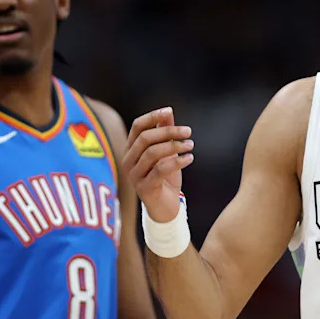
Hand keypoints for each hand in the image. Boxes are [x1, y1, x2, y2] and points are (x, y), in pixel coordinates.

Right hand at [124, 107, 193, 222]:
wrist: (166, 208)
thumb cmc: (165, 178)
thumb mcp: (167, 152)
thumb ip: (165, 133)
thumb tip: (168, 112)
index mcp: (132, 149)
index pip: (137, 127)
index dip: (153, 117)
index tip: (169, 111)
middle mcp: (129, 161)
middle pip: (145, 138)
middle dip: (169, 132)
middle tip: (188, 132)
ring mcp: (135, 176)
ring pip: (152, 153)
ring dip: (175, 146)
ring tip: (190, 146)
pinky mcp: (145, 188)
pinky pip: (160, 170)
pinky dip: (177, 162)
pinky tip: (189, 158)